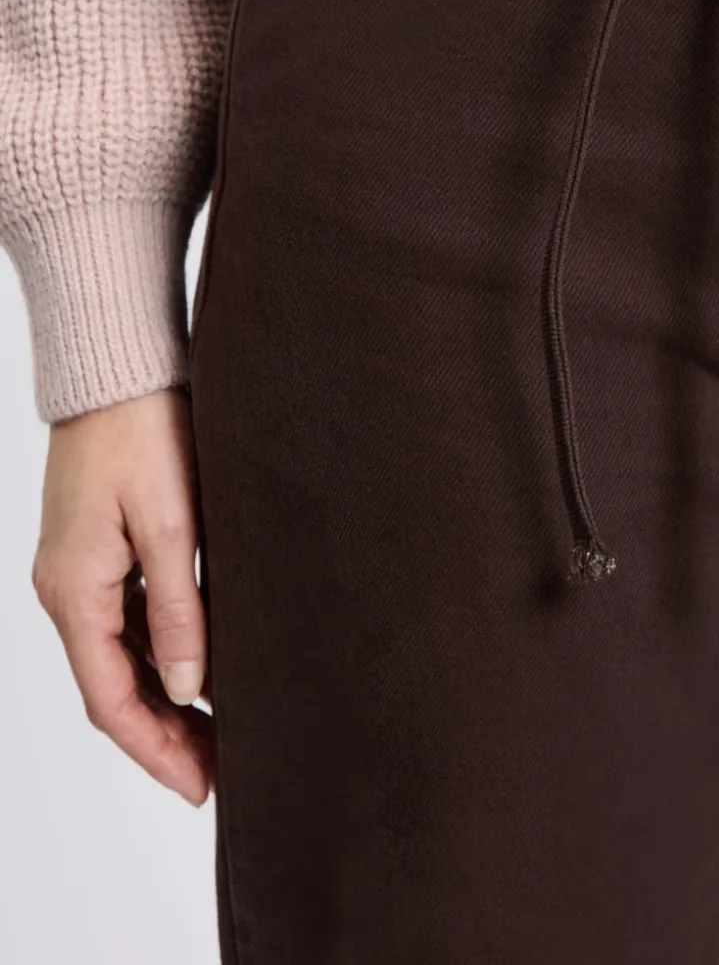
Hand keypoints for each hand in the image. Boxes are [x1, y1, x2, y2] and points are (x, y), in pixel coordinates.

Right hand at [31, 386, 211, 806]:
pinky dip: (157, 655)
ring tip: (217, 731)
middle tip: (220, 772)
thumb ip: (180, 609)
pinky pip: (124, 620)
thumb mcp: (169, 523)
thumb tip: (190, 688)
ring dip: (163, 698)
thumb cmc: (142, 429)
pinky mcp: (96, 547)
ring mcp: (78, 569)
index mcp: (74, 591)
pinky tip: (197, 667)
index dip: (155, 751)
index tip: (199, 787)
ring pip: (118, 657)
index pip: (110, 700)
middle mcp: (65, 589)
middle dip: (163, 735)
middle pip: (112, 687)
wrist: (117, 363)